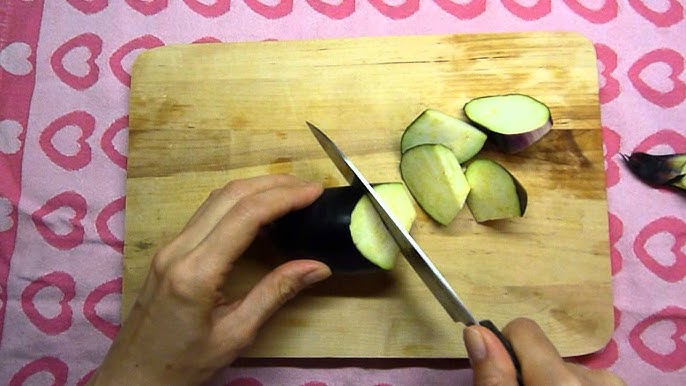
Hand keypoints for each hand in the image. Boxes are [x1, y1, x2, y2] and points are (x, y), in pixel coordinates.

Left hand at [89, 175, 331, 385]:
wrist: (135, 375)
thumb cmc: (185, 363)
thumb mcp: (237, 334)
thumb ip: (276, 293)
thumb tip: (318, 266)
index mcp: (196, 273)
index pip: (245, 216)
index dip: (283, 198)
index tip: (315, 192)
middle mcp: (179, 249)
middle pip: (230, 196)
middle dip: (274, 184)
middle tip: (310, 187)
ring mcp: (170, 246)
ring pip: (216, 198)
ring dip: (256, 187)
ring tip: (292, 190)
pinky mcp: (170, 249)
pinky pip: (207, 212)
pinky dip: (239, 200)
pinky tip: (260, 207)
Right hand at [463, 318, 624, 385]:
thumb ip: (494, 377)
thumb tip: (475, 330)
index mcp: (562, 379)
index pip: (523, 329)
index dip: (505, 350)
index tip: (502, 376)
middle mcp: (595, 375)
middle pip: (543, 353)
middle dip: (531, 374)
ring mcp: (614, 383)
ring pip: (565, 370)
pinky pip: (586, 381)